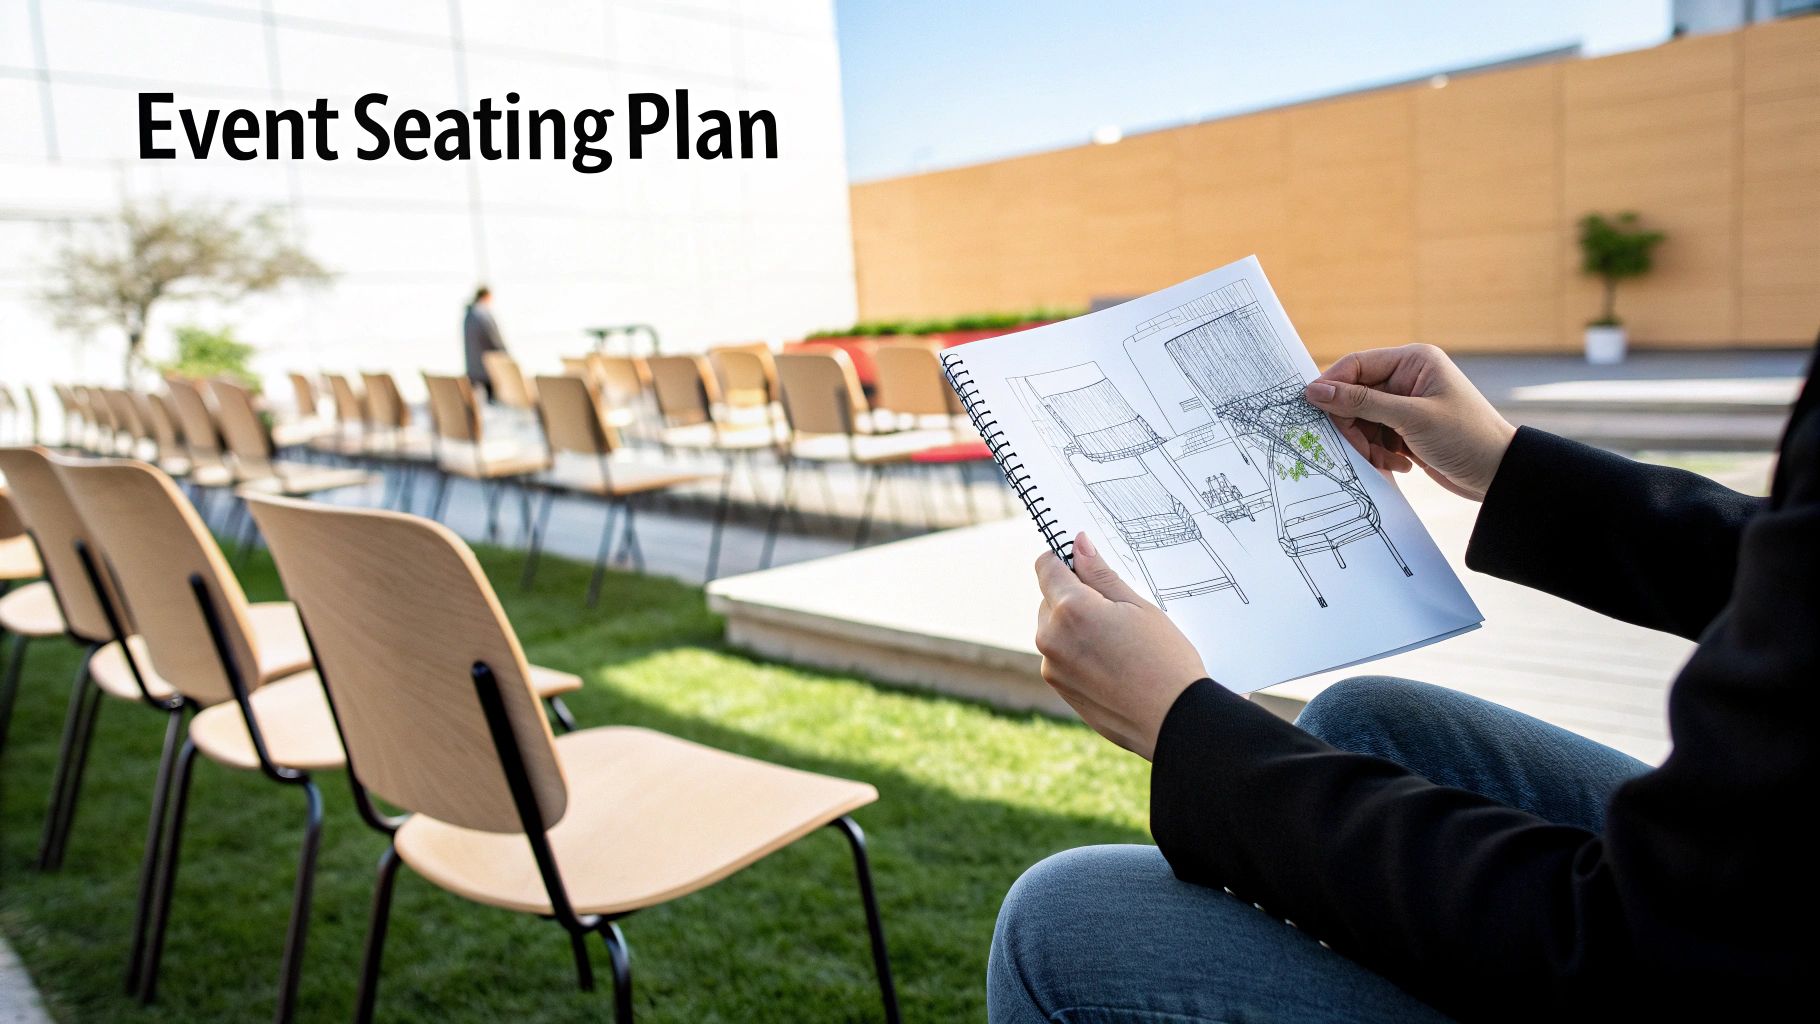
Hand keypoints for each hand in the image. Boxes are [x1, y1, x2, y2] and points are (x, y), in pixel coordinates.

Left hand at [1034, 532, 1208, 759]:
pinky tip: (1113, 664)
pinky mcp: (1059, 688)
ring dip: (1075, 626)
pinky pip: (1060, 656)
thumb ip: (1100, 574)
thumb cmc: (1164, 660)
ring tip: (1119, 643)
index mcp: (1070, 609)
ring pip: (1054, 629)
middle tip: (1116, 612)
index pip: (1046, 566)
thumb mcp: (1137, 606)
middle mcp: (1051, 637)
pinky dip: (1079, 652)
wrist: (1174, 720)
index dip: (1065, 559)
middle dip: (1074, 596)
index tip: (1084, 564)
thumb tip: (1078, 544)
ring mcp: (1052, 666)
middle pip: (1049, 598)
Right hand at [1303, 344, 1515, 501]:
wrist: (1498, 474)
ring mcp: (1406, 405)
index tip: (1312, 409)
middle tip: (1360, 450)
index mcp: (1412, 361)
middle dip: (1354, 427)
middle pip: (1354, 397)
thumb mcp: (1411, 418)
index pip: (1357, 365)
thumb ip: (1361, 402)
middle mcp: (1407, 378)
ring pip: (1362, 421)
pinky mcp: (1406, 429)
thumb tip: (1315, 390)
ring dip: (1368, 445)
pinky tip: (1402, 465)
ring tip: (1388, 461)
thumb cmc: (1466, 437)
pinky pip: (1375, 438)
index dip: (1332, 387)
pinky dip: (1381, 454)